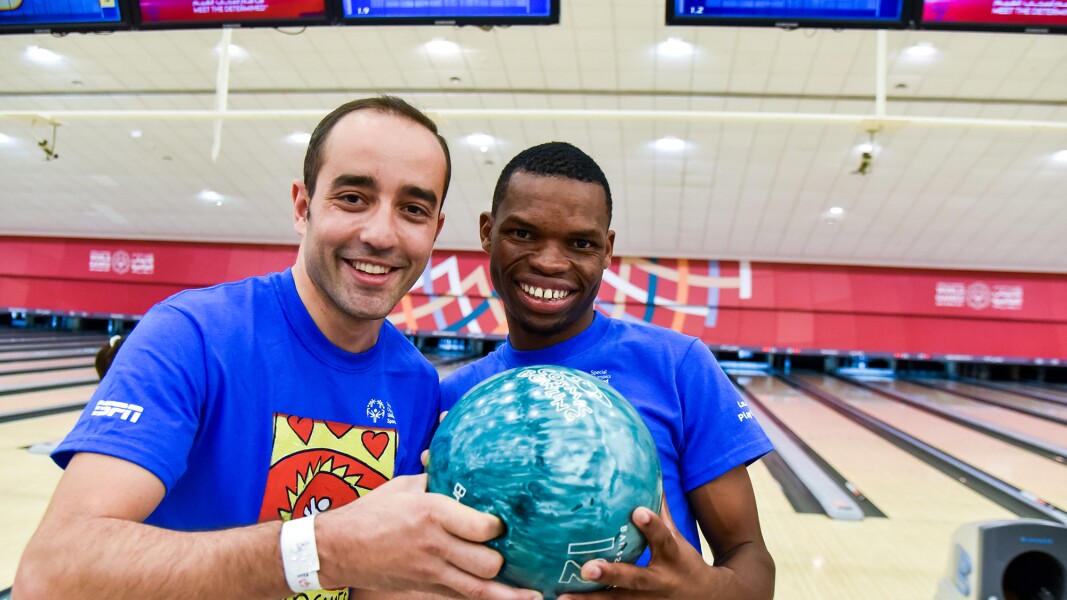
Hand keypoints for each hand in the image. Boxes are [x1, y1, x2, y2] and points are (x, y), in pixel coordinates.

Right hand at [316, 474, 540, 599]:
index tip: (505, 520)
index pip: (481, 527)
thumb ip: (436, 476)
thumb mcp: (404, 486)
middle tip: (518, 548)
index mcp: (432, 513)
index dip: (499, 527)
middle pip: (487, 562)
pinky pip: (463, 599)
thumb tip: (458, 455)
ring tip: (536, 592)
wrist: (338, 548)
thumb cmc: (373, 511)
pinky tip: (509, 599)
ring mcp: (431, 572)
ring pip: (479, 589)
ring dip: (509, 591)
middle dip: (507, 558)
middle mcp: (435, 545)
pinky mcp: (426, 588)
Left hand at [556, 505, 711, 599]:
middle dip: (612, 573)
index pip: (662, 538)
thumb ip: (659, 510)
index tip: (638, 512)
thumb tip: (650, 473)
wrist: (708, 599)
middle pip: (635, 579)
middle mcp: (659, 582)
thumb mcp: (676, 536)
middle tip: (587, 568)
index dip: (651, 526)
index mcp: (671, 557)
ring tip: (561, 597)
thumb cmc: (683, 561)